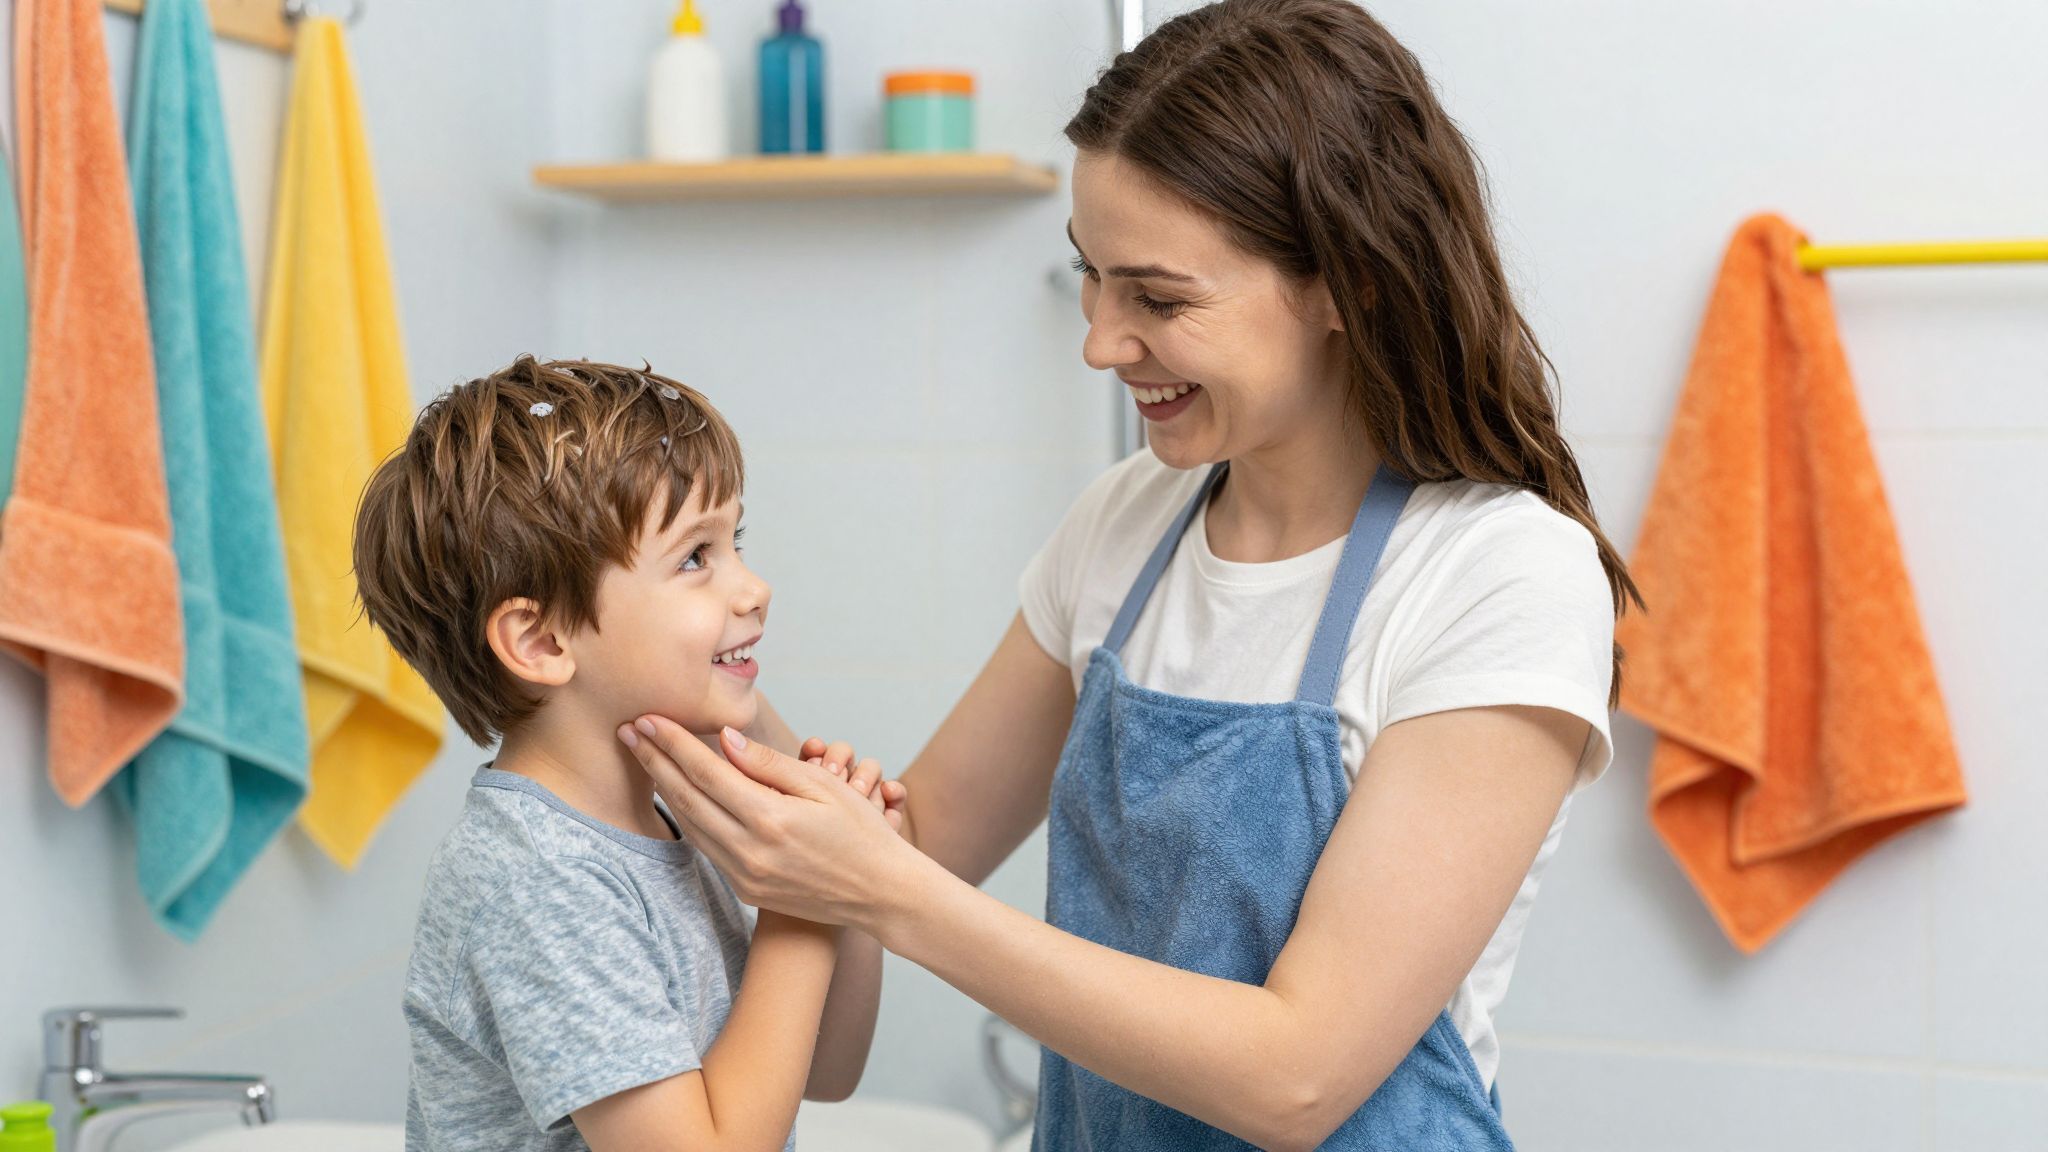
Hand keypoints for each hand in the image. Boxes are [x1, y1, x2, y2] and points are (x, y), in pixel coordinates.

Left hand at [619, 718, 922, 931]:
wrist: (882, 895)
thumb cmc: (861, 833)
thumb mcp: (825, 787)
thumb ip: (771, 764)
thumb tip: (725, 739)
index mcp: (770, 819)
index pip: (707, 772)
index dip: (673, 742)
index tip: (650, 717)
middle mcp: (750, 851)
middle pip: (687, 797)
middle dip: (654, 760)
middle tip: (629, 730)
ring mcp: (745, 875)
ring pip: (690, 824)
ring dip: (663, 788)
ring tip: (643, 758)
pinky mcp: (746, 890)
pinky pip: (706, 847)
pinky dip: (687, 817)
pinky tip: (677, 795)